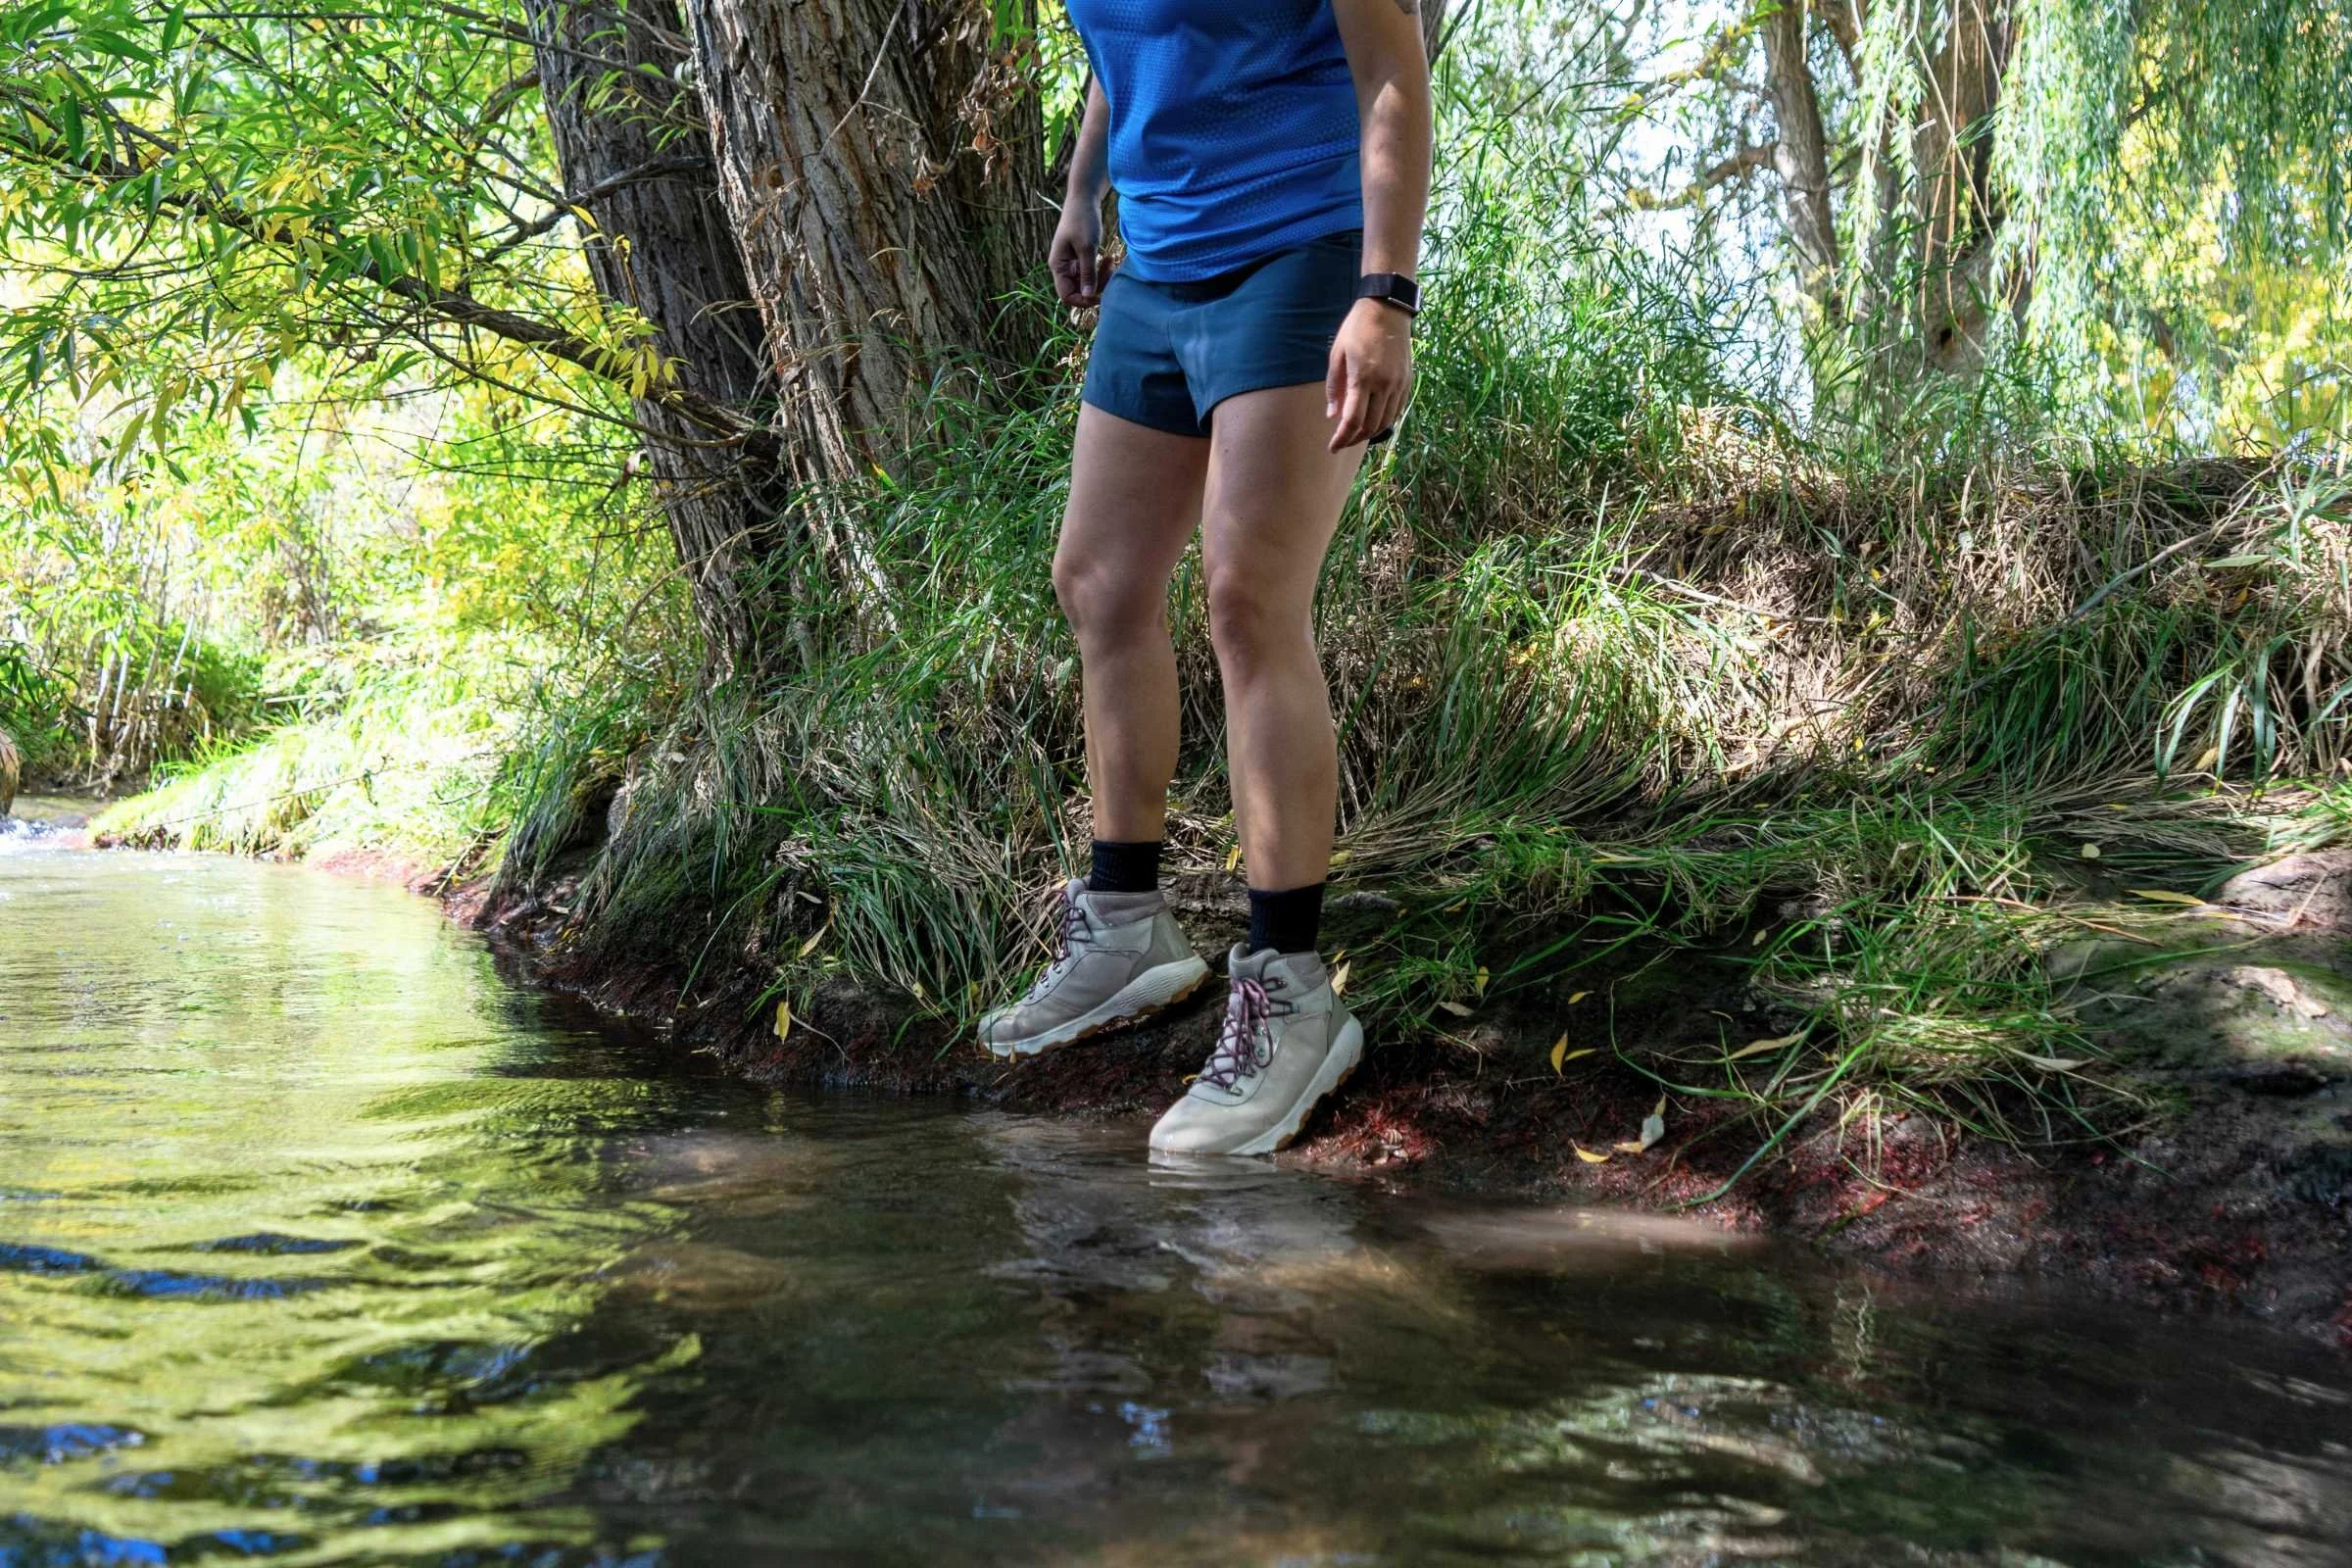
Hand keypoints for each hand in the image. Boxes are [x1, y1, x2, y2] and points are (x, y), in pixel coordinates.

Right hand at [1049, 202, 1105, 308]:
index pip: (1066, 295)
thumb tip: (1089, 296)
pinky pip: (1091, 272)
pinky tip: (1108, 258)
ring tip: (1111, 262)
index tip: (1100, 294)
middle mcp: (1063, 267)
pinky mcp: (1081, 258)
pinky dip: (1101, 270)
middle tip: (1111, 271)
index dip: (1083, 300)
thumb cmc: (1082, 220)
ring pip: (1087, 282)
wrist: (1084, 199)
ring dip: (1101, 277)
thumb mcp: (1087, 247)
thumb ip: (1087, 273)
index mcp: (1058, 266)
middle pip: (1079, 290)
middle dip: (1096, 286)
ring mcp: (1072, 263)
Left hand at [1325, 297, 1412, 450]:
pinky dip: (1384, 421)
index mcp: (1363, 378)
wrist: (1388, 308)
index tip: (1332, 447)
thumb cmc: (1357, 328)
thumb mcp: (1337, 354)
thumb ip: (1334, 386)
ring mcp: (1399, 384)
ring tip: (1356, 434)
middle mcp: (1384, 385)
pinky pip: (1397, 410)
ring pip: (1386, 421)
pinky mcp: (1408, 381)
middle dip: (1354, 439)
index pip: (1352, 420)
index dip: (1342, 438)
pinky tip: (1373, 421)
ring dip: (1370, 433)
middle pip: (1370, 426)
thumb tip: (1332, 416)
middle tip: (1342, 442)